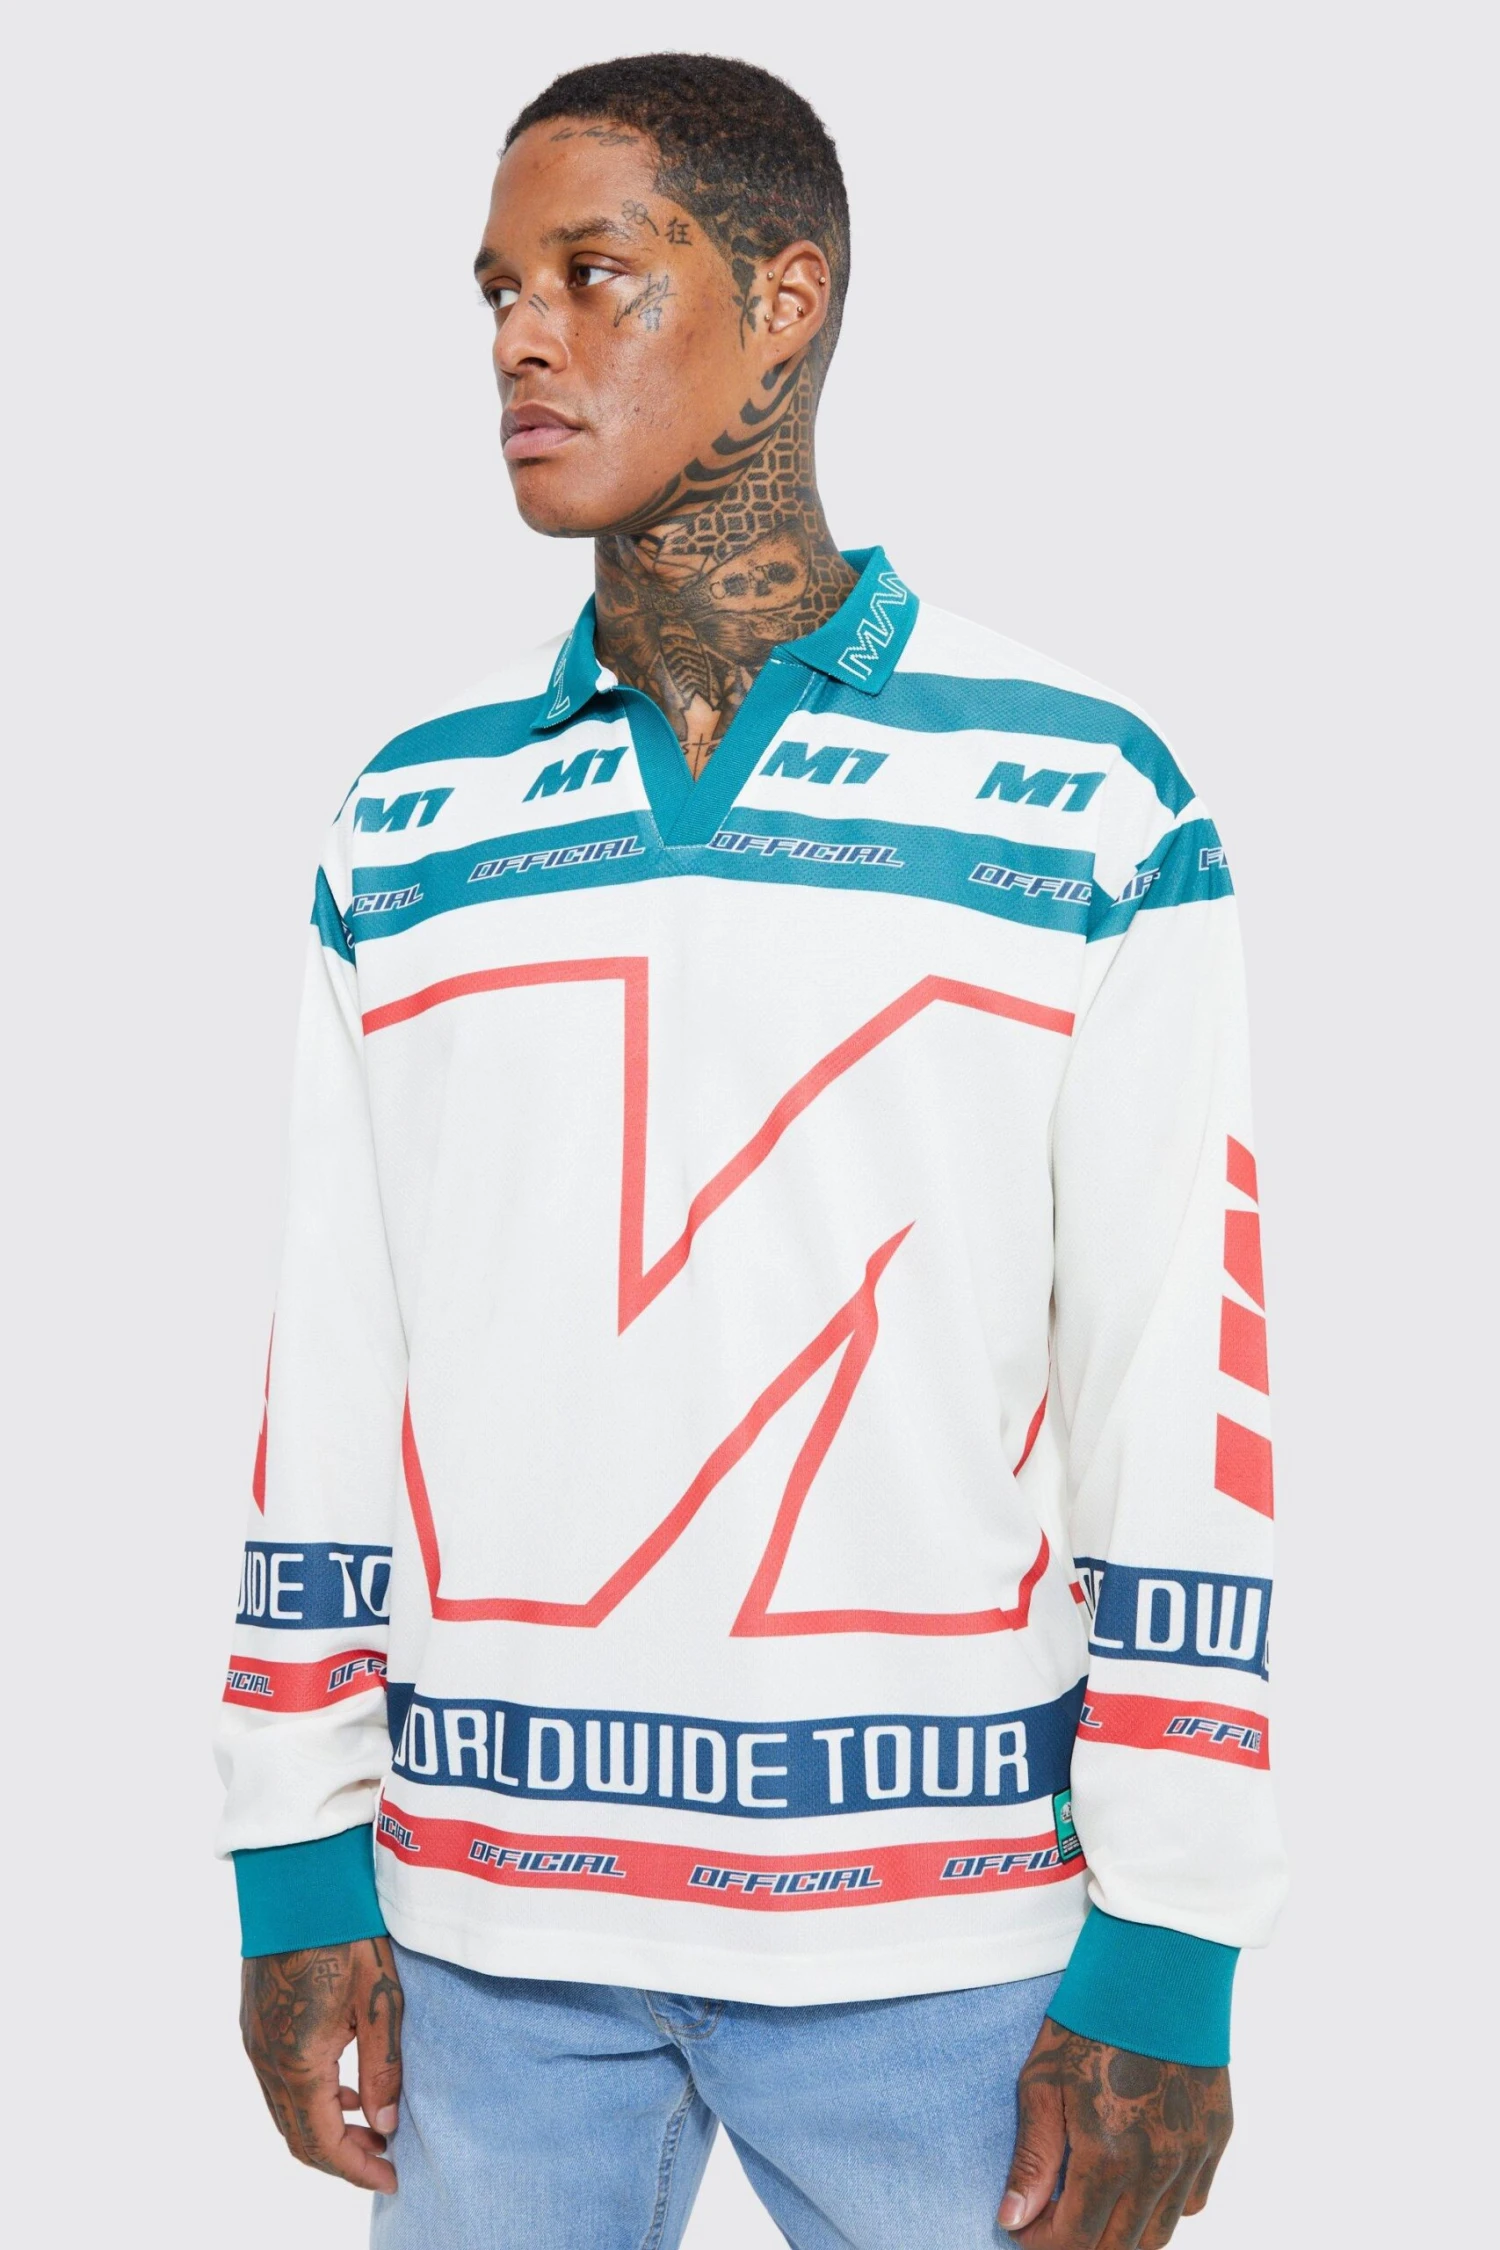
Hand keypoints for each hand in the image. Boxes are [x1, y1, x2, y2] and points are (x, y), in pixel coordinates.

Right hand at [240, 1938, 404, 2192]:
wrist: (299, 1881)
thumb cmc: (346, 1932)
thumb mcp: (379, 2001)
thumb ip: (382, 2069)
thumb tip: (385, 2124)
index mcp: (298, 2060)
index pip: (323, 2143)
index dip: (357, 2169)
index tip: (392, 2178)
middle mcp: (267, 2060)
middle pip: (299, 2138)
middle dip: (342, 2157)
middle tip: (386, 2158)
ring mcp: (255, 2042)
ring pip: (285, 2113)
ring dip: (325, 2131)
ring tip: (372, 2126)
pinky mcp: (254, 2024)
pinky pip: (277, 2084)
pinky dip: (309, 2102)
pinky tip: (343, 2089)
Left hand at [998, 2018, 1230, 2247]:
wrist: (1156, 1970)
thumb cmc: (1090, 2018)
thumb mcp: (1043, 2083)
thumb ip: (1033, 2160)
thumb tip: (1014, 2220)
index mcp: (1108, 2156)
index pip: (1073, 2241)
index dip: (1039, 2244)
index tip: (1021, 2229)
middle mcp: (1157, 2169)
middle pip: (1118, 2248)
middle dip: (1079, 2245)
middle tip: (1052, 2219)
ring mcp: (1192, 2156)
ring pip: (1158, 2234)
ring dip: (1121, 2235)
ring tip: (1091, 2208)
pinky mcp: (1214, 2138)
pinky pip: (1192, 2201)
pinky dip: (1163, 2207)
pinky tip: (1137, 2184)